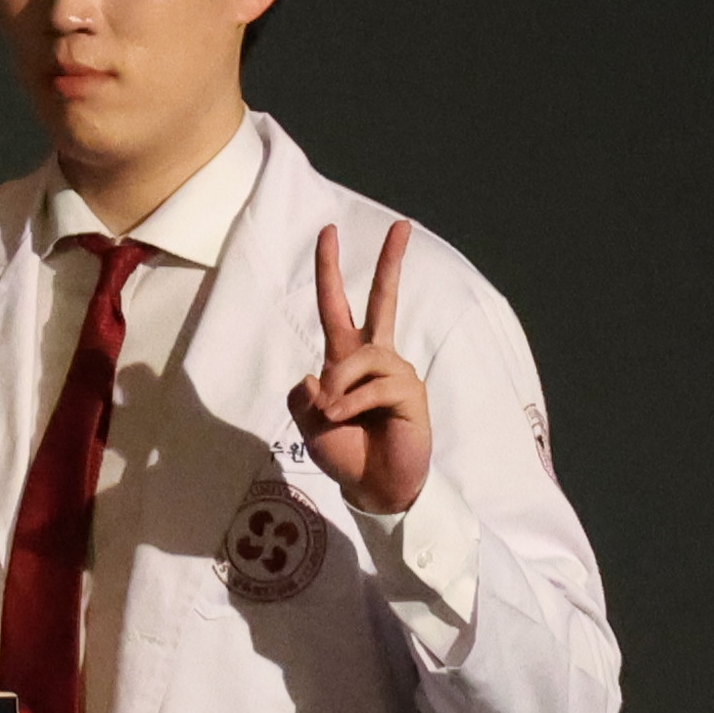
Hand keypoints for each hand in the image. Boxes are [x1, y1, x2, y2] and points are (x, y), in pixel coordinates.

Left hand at [293, 219, 432, 514]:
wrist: (376, 487)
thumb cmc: (345, 454)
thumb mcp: (309, 423)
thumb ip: (303, 396)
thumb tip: (316, 375)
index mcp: (345, 360)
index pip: (337, 307)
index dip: (329, 271)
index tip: (328, 232)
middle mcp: (374, 358)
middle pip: (383, 300)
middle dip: (391, 262)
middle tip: (401, 225)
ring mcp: (396, 372)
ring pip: (359, 357)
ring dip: (339, 388)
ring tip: (335, 416)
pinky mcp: (410, 391)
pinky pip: (374, 385)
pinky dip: (352, 403)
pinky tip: (347, 419)